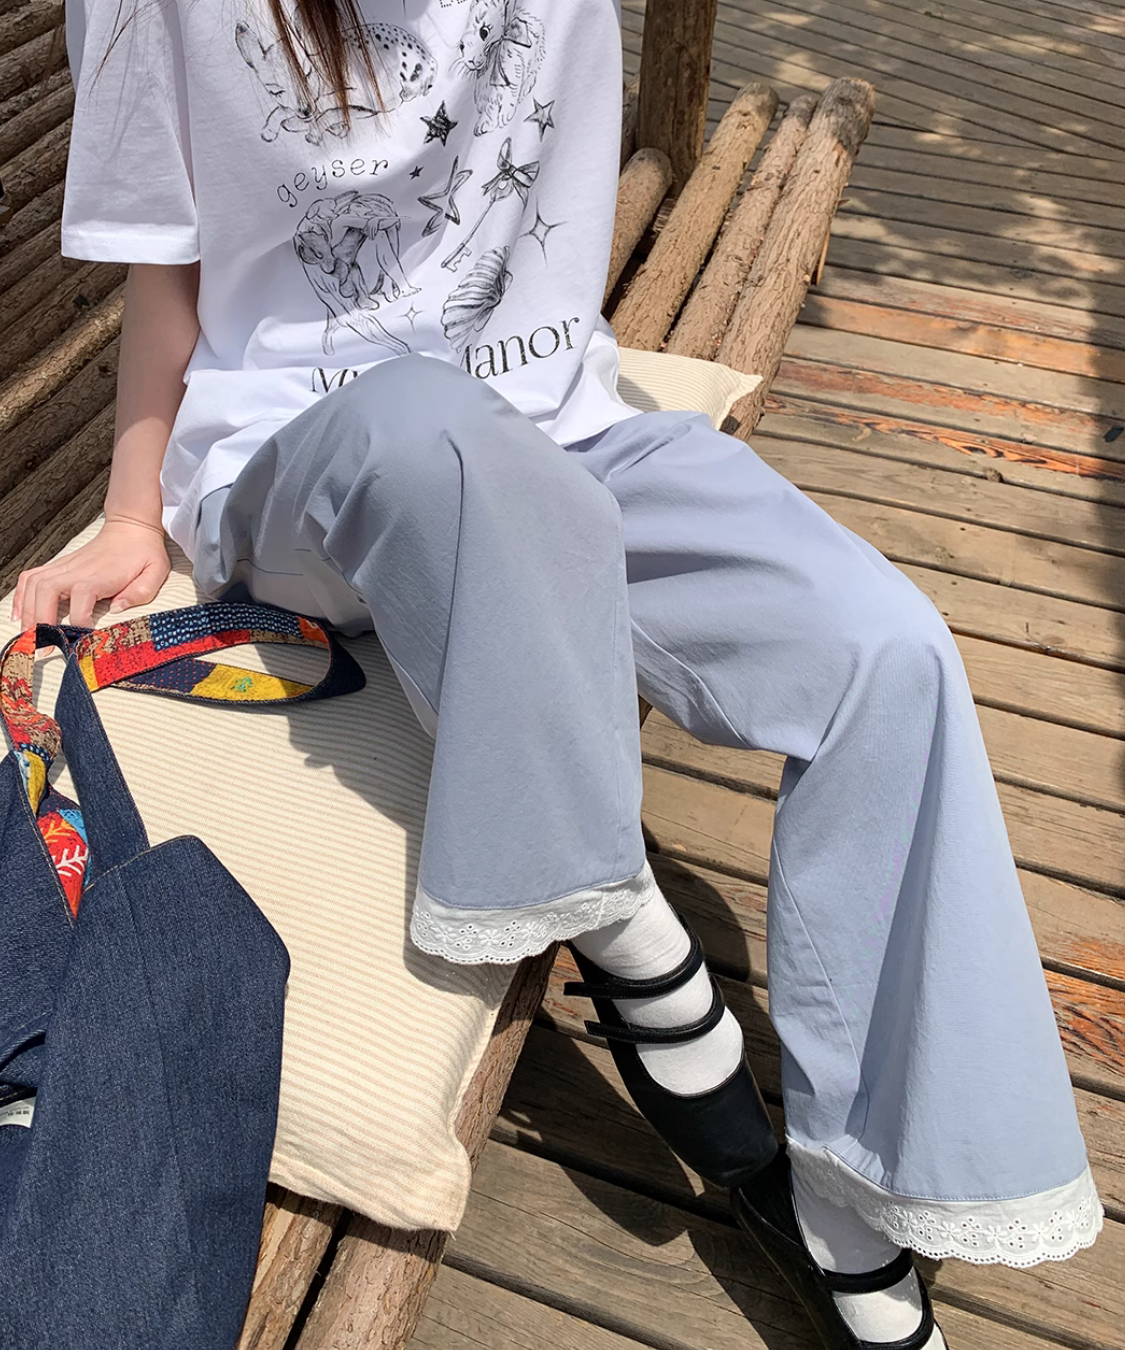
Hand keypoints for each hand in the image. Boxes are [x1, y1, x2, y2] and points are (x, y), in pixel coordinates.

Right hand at [11, 518, 170, 628]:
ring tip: (29, 635)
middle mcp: (75, 570)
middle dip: (40, 620)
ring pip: (33, 585)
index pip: (80, 602)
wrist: (131, 527)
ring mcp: (64, 567)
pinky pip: (30, 577)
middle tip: (43, 646)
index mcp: (99, 576)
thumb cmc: (143, 551)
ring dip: (27, 610)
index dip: (79, 623)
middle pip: (46, 592)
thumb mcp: (155, 571)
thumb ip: (140, 592)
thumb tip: (116, 608)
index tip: (82, 640)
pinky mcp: (59, 566)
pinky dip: (20, 594)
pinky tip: (19, 613)